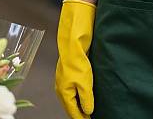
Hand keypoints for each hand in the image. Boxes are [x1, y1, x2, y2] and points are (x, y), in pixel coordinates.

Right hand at [55, 0, 95, 117]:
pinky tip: (86, 91)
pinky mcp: (69, 71)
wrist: (73, 41)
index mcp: (63, 92)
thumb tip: (88, 111)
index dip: (81, 118)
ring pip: (72, 96)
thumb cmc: (77, 61)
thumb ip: (86, 99)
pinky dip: (80, 92)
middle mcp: (61, 87)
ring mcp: (64, 78)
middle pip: (71, 105)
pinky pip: (74, 86)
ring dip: (80, 102)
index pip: (73, 111)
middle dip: (80, 111)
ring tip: (89, 107)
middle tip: (90, 116)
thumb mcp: (84, 82)